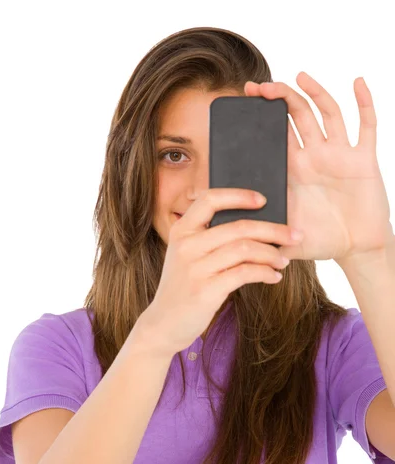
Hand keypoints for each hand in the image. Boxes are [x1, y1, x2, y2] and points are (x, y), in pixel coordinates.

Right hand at [144, 188, 302, 355]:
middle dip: (273, 229)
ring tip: (284, 260)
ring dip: (272, 253)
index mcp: (182, 231)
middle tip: (295, 235)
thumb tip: (255, 226)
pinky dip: (265, 273)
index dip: (239, 196)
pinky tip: (274, 276)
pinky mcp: (205, 290)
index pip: (211, 199)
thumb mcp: (186, 256)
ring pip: (245, 249)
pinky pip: (245, 273)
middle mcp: (187, 246)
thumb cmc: (183, 286)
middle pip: (238, 226)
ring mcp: (195, 268)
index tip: (264, 200)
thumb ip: (209, 238)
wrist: (163, 323)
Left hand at [244, 73, 393, 268]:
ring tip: (299, 76)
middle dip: (280, 99)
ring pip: (327, 115)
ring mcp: (339, 155)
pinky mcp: (363, 160)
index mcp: (295, 170)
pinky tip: (357, 82)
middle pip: (297, 117)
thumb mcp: (287, 237)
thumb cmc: (322, 241)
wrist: (356, 249)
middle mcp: (315, 157)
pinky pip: (366, 127)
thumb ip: (264, 235)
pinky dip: (365, 103)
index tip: (247, 98)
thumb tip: (235, 237)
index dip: (263, 116)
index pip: (276, 135)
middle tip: (260, 86)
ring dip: (315, 93)